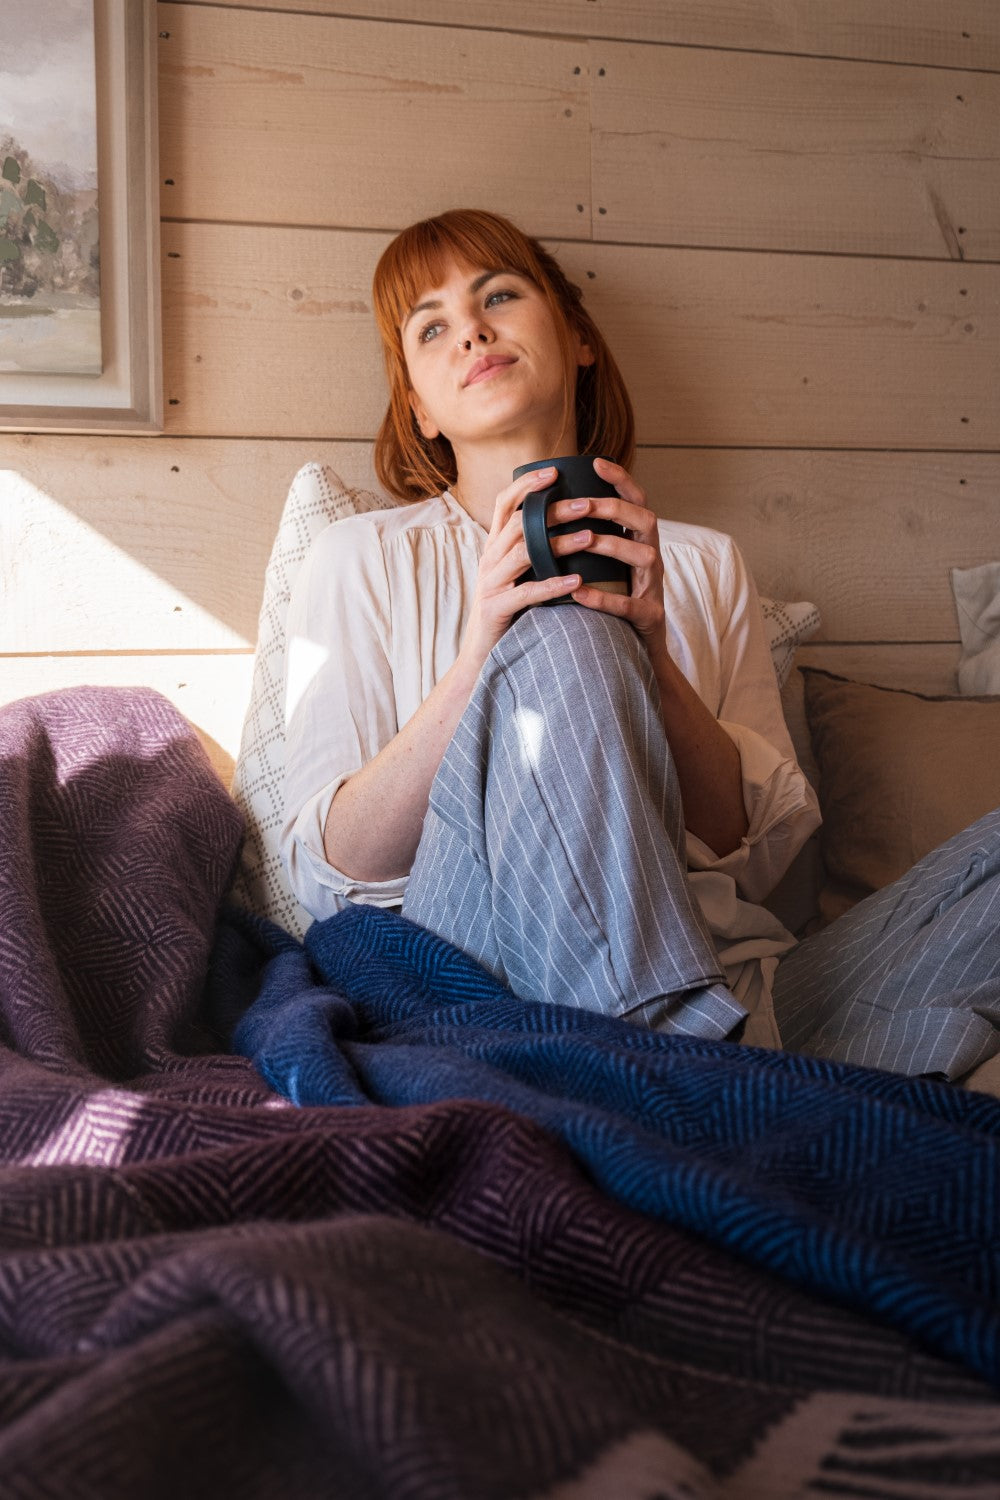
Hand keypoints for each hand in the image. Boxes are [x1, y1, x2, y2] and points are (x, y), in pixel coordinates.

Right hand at [457, 466, 599, 669]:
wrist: (480, 655)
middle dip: (553, 510)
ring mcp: (490, 584)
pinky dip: (553, 586)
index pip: (504, 503)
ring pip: (523, 554)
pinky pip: (526, 593)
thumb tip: (563, 522)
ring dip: (558, 543)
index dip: (527, 485)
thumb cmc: (507, 611)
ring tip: (589, 537)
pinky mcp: (496, 609)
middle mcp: (489, 559)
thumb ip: (530, 550)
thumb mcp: (515, 574)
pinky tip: (577, 583)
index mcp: (493, 547)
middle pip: (519, 524)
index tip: (555, 471)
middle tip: (587, 504)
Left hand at [567, 457, 667, 662]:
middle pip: (646, 522)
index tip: (597, 463)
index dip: (622, 481)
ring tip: (584, 540)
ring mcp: (655, 589)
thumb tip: (556, 510)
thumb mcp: (608, 567)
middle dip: (615, 509)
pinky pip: (629, 605)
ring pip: (644, 558)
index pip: (637, 502)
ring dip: (614, 546)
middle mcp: (653, 560)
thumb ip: (593, 542)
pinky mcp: (649, 618)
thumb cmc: (616, 602)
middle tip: (583, 504)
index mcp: (641, 544)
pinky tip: (579, 592)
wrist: (640, 652)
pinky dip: (604, 598)